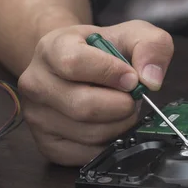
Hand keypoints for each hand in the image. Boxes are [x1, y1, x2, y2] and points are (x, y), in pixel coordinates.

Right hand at [18, 20, 173, 164]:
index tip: (132, 78)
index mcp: (51, 48)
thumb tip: (151, 79)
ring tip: (120, 108)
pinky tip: (110, 124)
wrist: (75, 64)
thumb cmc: (101, 50)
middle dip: (121, 105)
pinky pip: (87, 154)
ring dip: (118, 124)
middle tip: (132, 98)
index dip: (110, 73)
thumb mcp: (130, 34)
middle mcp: (36, 83)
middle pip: (83, 106)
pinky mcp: (47, 144)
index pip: (74, 63)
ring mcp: (37, 116)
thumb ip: (150, 45)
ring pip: (89, 133)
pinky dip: (109, 143)